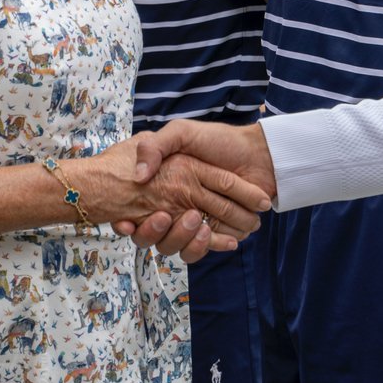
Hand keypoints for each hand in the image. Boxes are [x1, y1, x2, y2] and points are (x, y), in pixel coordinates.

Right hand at [115, 120, 276, 260]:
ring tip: (197, 221)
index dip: (126, 222)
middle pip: (153, 234)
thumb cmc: (219, 140)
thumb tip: (138, 176)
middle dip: (154, 231)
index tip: (125, 222)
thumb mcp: (181, 133)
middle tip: (164, 216)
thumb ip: (155, 147)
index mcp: (164, 186)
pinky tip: (219, 238)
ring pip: (175, 246)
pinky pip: (201, 249)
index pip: (135, 211)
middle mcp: (175, 207)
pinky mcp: (215, 233)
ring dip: (182, 239)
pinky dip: (207, 246)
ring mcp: (195, 222)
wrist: (257, 153)